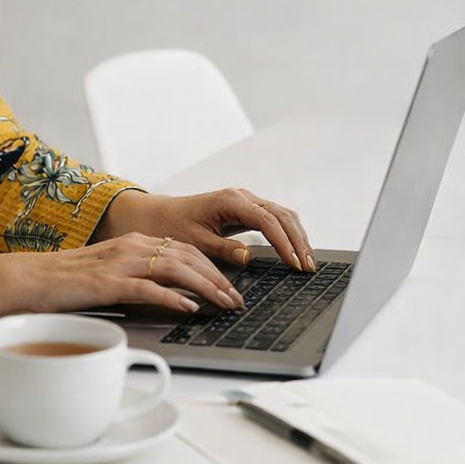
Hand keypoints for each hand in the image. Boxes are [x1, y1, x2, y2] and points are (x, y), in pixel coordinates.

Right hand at [0, 227, 247, 338]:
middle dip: (218, 278)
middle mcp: (129, 247)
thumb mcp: (107, 276)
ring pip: (175, 268)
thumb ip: (136, 280)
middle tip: (237, 299)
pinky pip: (148, 287)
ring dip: (206, 287)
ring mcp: (118, 263)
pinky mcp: (106, 282)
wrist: (25, 280)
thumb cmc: (63, 283)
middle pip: (187, 256)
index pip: (183, 249)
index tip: (230, 286)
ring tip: (225, 304)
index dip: (211, 267)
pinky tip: (189, 307)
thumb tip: (170, 296)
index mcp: (131, 243)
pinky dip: (173, 297)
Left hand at [92, 187, 314, 272]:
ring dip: (297, 236)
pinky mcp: (244, 209)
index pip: (268, 221)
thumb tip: (248, 256)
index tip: (295, 264)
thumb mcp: (194, 242)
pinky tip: (294, 250)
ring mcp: (244, 201)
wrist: (156, 216)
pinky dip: (287, 233)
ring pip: (282, 215)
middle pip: (282, 215)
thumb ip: (223, 249)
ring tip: (307, 261)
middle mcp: (241, 197)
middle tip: (309, 267)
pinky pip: (273, 218)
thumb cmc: (171, 227)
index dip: (285, 244)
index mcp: (230, 201)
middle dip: (298, 241)